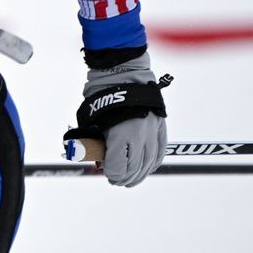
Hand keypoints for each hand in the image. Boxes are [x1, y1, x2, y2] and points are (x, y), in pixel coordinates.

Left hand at [64, 51, 170, 186]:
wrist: (122, 73)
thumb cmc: (102, 96)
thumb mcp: (91, 120)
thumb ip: (94, 142)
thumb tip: (96, 160)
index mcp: (122, 136)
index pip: (120, 168)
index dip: (112, 174)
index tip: (106, 174)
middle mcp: (141, 137)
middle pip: (136, 169)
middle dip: (124, 177)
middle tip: (115, 179)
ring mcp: (153, 132)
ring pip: (150, 163)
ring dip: (140, 173)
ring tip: (130, 178)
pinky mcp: (161, 127)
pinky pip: (160, 152)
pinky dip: (152, 162)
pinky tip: (146, 167)